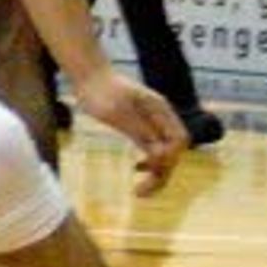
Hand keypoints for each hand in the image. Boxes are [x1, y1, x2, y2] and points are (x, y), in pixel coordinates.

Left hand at [67, 64, 192, 191]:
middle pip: (174, 150)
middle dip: (162, 173)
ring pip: (164, 152)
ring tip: (140, 191)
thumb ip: (138, 130)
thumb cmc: (100, 90)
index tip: (146, 167)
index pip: (179, 140)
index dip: (168, 158)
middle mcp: (159, 116)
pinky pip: (153, 149)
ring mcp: (151, 121)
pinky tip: (136, 169)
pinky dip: (149, 163)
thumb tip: (160, 153)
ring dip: (156, 172)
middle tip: (140, 192)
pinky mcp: (140, 126)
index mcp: (159, 109)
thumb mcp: (116, 111)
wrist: (87, 74)